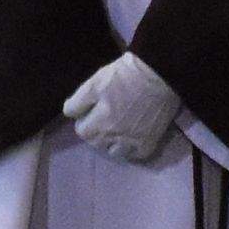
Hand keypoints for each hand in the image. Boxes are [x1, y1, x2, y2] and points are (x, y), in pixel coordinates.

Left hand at [63, 54, 185, 161]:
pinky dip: (132, 148)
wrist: (159, 73)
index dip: (84, 119)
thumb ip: (78, 101)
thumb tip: (69, 114)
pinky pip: (135, 154)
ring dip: (112, 143)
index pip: (81, 131)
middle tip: (105, 117)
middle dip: (96, 132)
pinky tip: (133, 136)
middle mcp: (114, 137)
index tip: (91, 110)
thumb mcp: (95, 82)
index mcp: (99, 122)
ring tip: (118, 129)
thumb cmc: (124, 75)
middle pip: (96, 143)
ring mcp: (132, 141)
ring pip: (114, 152)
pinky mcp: (149, 142)